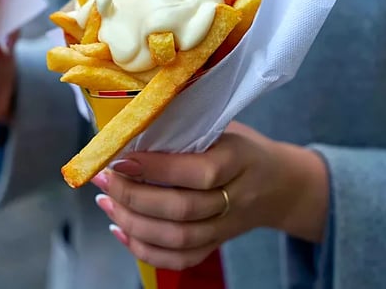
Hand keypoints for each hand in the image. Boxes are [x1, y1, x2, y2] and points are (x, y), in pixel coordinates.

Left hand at [91, 121, 328, 269]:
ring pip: (178, 239)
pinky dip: (145, 250)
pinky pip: (181, 259)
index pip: (199, 171)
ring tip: (106, 202)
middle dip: (134, 196)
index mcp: (238, 159)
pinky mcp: (216, 244)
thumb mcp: (223, 127)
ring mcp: (227, 226)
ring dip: (133, 223)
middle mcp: (235, 197)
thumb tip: (130, 130)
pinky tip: (121, 230)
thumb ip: (185, 129)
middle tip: (104, 179)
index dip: (156, 168)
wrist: (281, 184)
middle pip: (183, 210)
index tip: (121, 158)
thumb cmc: (241, 147)